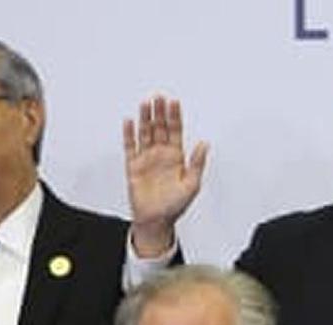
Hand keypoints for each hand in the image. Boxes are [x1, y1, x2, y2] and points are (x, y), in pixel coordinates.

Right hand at [123, 96, 208, 256]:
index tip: (174, 102)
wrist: (157, 220)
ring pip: (145, 133)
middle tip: (159, 97)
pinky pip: (130, 147)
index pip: (175, 131)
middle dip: (159, 112)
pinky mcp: (133, 166)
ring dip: (145, 118)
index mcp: (176, 157)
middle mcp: (161, 154)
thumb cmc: (175, 205)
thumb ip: (197, 163)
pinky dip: (129, 134)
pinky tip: (129, 121)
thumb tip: (204, 144)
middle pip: (160, 128)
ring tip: (145, 104)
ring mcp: (147, 158)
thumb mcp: (192, 184)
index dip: (175, 116)